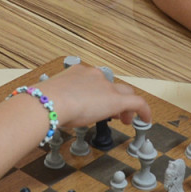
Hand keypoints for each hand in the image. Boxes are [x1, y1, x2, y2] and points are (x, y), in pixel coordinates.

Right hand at [31, 63, 151, 128]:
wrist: (49, 103)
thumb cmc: (44, 103)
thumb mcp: (50, 99)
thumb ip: (57, 102)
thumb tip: (55, 113)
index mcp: (77, 72)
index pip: (95, 80)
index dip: (100, 93)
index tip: (99, 103)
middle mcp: (93, 75)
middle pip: (112, 85)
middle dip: (115, 97)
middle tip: (116, 112)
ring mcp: (105, 86)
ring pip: (124, 93)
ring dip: (125, 106)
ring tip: (125, 119)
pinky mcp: (116, 99)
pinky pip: (137, 103)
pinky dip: (143, 111)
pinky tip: (146, 119)